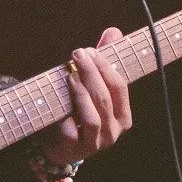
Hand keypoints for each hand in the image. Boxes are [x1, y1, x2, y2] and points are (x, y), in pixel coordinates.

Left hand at [43, 28, 133, 176]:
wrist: (59, 145)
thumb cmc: (80, 111)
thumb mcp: (94, 87)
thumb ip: (104, 61)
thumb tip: (113, 32)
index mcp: (123, 116)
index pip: (120, 87)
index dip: (106, 67)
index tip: (91, 50)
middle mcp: (112, 132)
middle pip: (105, 99)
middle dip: (92, 74)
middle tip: (78, 55)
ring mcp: (93, 143)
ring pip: (92, 117)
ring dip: (81, 93)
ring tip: (70, 75)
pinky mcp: (73, 150)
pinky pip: (71, 131)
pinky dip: (65, 116)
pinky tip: (58, 102)